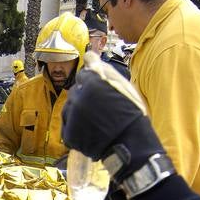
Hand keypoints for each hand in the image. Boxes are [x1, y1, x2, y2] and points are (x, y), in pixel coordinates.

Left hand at [62, 55, 165, 179]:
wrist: (130, 143)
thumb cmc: (130, 113)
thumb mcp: (121, 85)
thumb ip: (103, 70)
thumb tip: (88, 55)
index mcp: (91, 83)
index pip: (83, 76)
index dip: (93, 83)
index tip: (101, 92)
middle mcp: (77, 98)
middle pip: (75, 92)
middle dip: (85, 98)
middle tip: (101, 110)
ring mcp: (71, 117)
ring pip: (70, 109)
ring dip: (79, 113)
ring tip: (97, 122)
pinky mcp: (69, 134)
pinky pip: (69, 127)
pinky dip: (77, 129)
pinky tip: (91, 132)